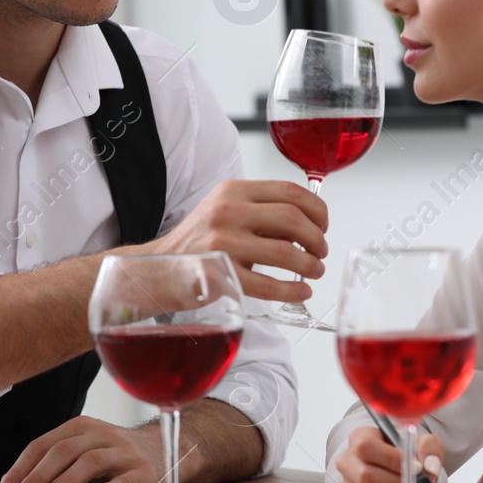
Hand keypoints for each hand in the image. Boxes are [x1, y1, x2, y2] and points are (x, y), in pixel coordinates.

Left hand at [0, 416, 168, 482]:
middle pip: (65, 450)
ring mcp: (125, 452)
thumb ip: (59, 463)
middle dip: (38, 475)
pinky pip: (125, 479)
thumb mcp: (86, 450)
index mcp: (82, 427)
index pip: (44, 444)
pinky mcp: (144, 471)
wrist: (167, 452)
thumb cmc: (117, 457)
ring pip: (91, 461)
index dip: (22, 467)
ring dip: (66, 481)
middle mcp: (102, 434)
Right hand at [141, 179, 328, 303]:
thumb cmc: (200, 242)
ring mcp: (221, 242)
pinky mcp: (219, 274)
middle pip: (292, 219)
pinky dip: (291, 290)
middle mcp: (227, 211)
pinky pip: (267, 284)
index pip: (290, 191)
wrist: (158, 269)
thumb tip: (310, 224)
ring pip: (285, 252)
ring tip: (314, 271)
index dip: (317, 210)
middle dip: (317, 239)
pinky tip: (300, 292)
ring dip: (309, 265)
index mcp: (234, 190)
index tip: (323, 225)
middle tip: (321, 252)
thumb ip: (263, 212)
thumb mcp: (227, 211)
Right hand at [336, 426, 444, 482]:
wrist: (395, 467)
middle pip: (367, 477)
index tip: (417, 467)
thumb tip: (430, 466)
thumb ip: (428, 447)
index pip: (366, 448)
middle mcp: (347, 464)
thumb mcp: (419, 440)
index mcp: (358, 439)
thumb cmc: (403, 451)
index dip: (392, 459)